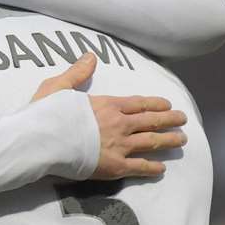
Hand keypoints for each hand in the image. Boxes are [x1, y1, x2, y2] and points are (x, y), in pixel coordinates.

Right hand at [33, 55, 186, 178]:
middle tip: (183, 119)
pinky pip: (139, 167)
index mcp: (107, 105)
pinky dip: (152, 168)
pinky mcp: (114, 166)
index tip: (168, 104)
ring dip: (168, 140)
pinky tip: (161, 169)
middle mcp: (118, 124)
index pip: (138, 103)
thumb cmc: (45, 114)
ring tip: (182, 140)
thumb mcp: (58, 86)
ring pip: (151, 142)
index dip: (155, 104)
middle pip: (151, 121)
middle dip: (170, 120)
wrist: (41, 141)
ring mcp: (119, 146)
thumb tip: (91, 56)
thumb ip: (77, 73)